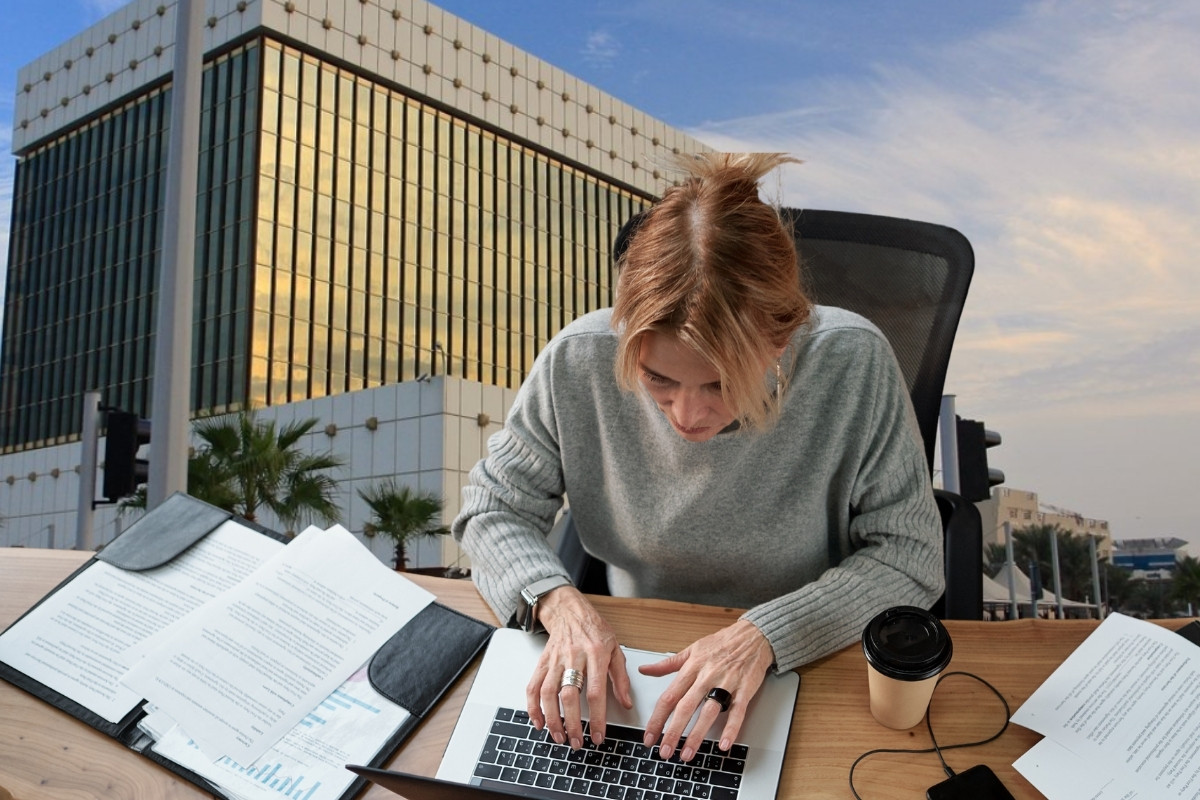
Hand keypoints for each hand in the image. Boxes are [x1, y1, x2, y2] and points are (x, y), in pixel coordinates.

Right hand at [525, 586, 632, 748]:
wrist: (569, 610)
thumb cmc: (595, 629)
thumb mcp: (616, 648)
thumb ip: (620, 677)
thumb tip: (626, 702)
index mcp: (596, 654)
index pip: (596, 691)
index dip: (597, 717)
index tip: (598, 736)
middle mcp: (574, 657)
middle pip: (570, 695)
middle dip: (572, 723)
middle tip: (577, 743)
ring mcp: (555, 660)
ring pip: (549, 693)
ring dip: (552, 718)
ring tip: (559, 736)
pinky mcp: (543, 662)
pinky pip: (534, 686)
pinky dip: (533, 706)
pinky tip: (538, 721)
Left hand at [638, 619, 774, 762]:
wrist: (753, 635)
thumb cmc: (722, 643)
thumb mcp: (692, 649)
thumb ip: (668, 664)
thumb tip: (645, 669)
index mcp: (692, 668)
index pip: (669, 696)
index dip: (657, 718)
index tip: (649, 736)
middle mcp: (706, 676)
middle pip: (685, 707)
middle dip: (672, 732)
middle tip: (664, 752)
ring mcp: (726, 684)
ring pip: (708, 712)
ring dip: (697, 735)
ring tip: (687, 754)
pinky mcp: (744, 690)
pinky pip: (737, 712)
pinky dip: (731, 728)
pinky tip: (724, 744)